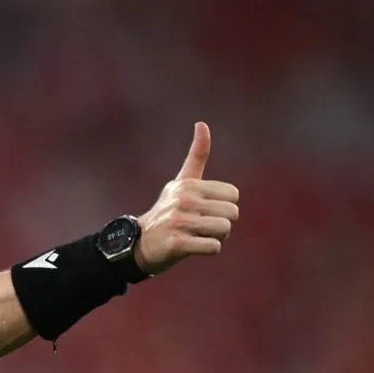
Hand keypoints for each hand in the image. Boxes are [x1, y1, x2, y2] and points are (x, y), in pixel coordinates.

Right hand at [134, 122, 239, 275]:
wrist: (140, 243)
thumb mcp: (181, 182)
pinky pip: (213, 247)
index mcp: (188, 185)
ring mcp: (179, 222)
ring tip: (196, 236)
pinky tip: (192, 247)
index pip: (233, 195)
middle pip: (232, 214)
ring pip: (224, 230)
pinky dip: (208, 249)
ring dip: (216, 237)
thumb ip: (197, 155)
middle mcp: (183, 201)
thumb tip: (202, 123)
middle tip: (200, 226)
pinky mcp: (177, 243)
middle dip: (222, 224)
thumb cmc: (168, 211)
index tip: (204, 209)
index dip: (223, 205)